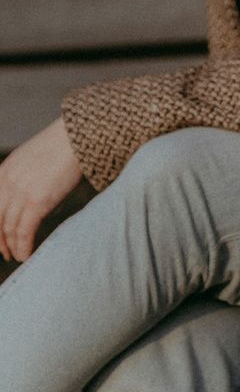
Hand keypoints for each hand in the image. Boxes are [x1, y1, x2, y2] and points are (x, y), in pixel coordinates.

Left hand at [0, 118, 82, 261]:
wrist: (79, 136)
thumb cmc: (63, 144)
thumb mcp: (32, 157)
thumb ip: (22, 177)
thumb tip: (26, 199)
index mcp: (4, 171)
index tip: (0, 237)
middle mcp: (7, 182)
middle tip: (6, 252)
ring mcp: (21, 192)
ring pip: (9, 229)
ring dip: (13, 246)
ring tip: (18, 256)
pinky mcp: (36, 201)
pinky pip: (24, 232)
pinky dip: (23, 247)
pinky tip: (26, 254)